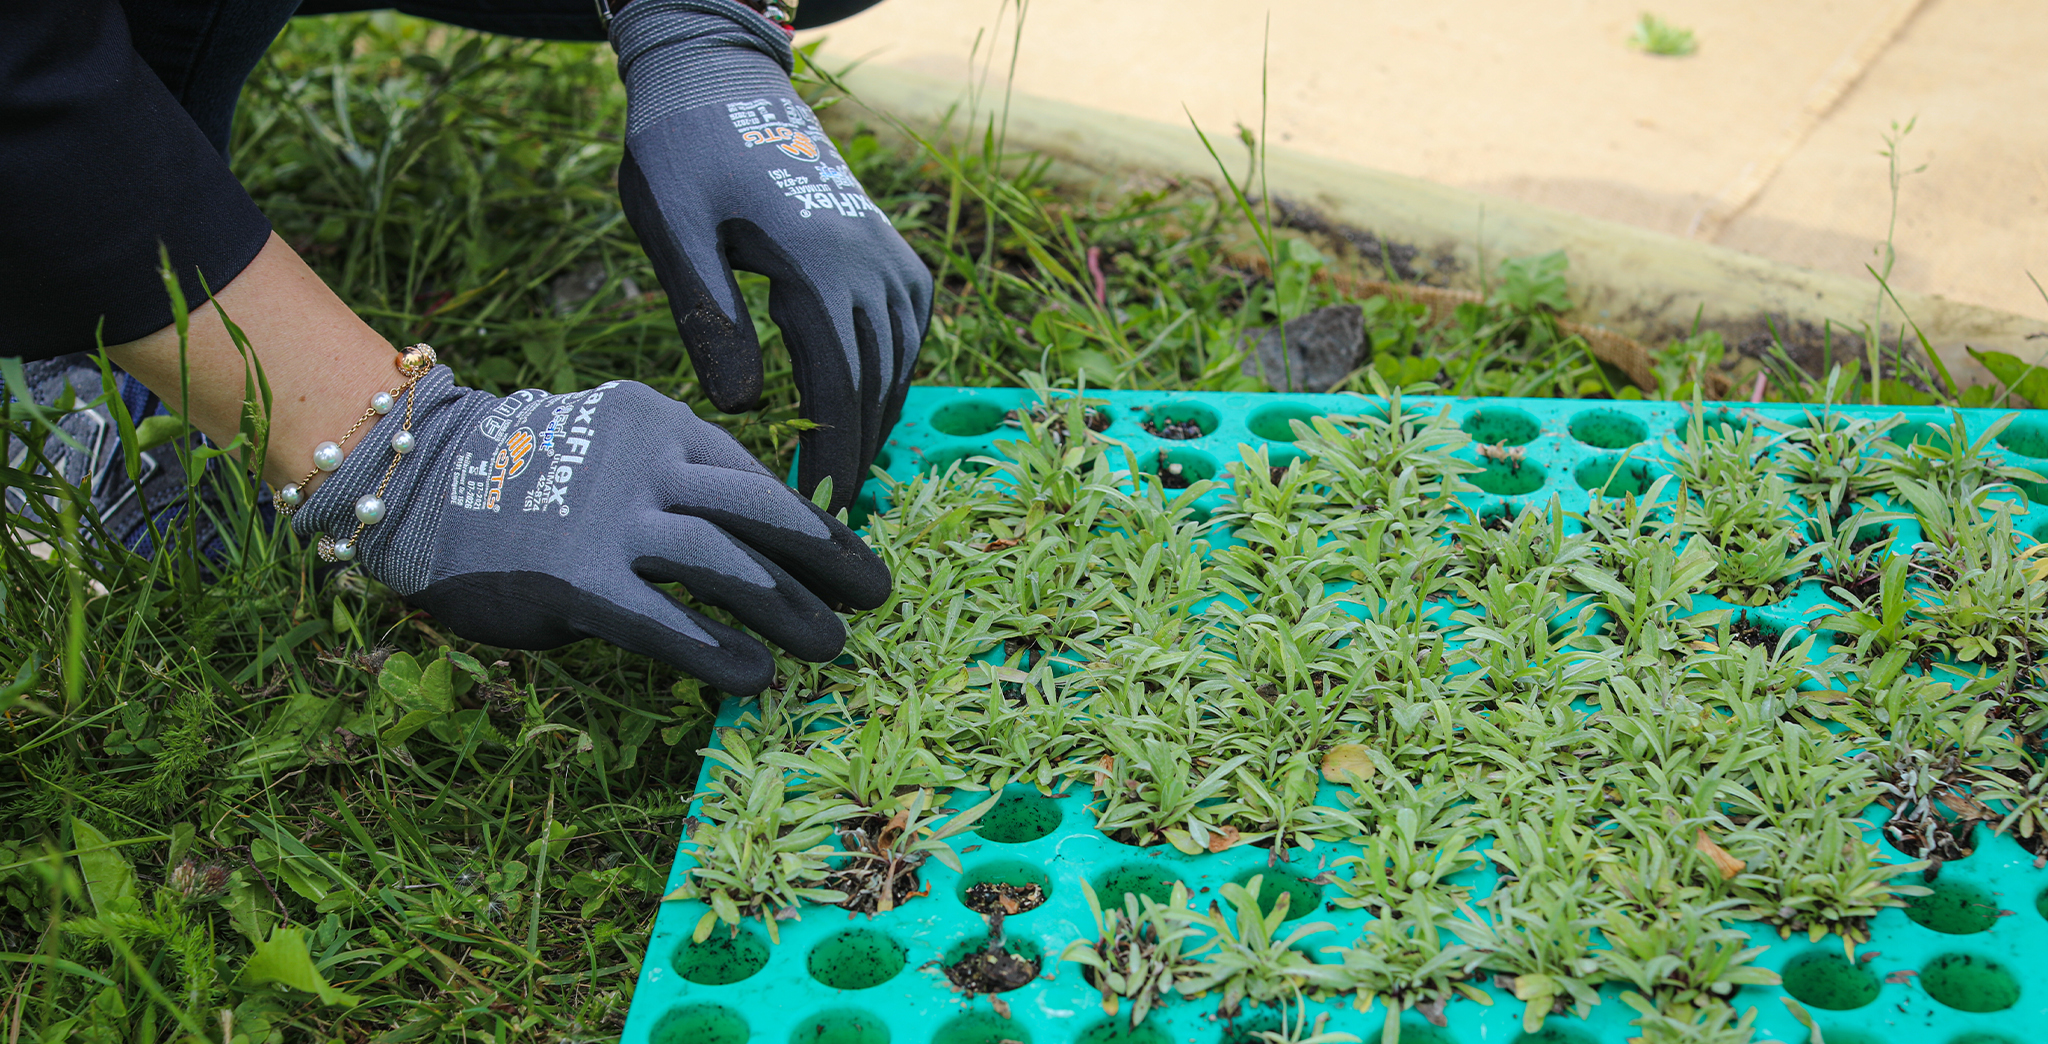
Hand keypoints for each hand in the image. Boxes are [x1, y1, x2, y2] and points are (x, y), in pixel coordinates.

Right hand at [288, 366, 890, 694]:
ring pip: (729, 566)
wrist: (417, 481)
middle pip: (763, 512)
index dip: (813, 521)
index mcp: (662, 424)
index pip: (756, 474)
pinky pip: (667, 621)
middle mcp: (648, 464)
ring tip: (831, 646)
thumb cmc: (523, 476)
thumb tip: (752, 545)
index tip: (849, 556)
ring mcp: (613, 520)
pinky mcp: (578, 578)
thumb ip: (672, 484)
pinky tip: (755, 678)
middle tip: (875, 596)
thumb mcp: (610, 450)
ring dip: (791, 610)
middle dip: (829, 558)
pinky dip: (719, 651)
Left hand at [609, 0, 931, 513]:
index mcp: (818, 263)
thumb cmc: (682, 153)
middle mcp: (870, 260)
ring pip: (901, 358)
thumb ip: (707, 314)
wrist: (722, 83)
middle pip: (878, 381)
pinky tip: (868, 405)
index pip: (841, 385)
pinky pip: (908, 326)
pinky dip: (893, 373)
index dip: (834, 453)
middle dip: (859, 451)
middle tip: (832, 511)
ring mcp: (888, 252)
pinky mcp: (890, 247)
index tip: (816, 504)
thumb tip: (744, 407)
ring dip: (879, 418)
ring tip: (849, 473)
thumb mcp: (673, 226)